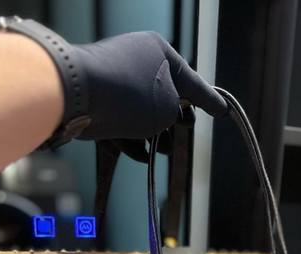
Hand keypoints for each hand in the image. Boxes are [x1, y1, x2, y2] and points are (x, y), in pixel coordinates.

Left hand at [72, 31, 225, 139]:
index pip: (193, 83)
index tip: (222, 111)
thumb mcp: (168, 108)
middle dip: (173, 123)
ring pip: (143, 113)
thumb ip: (176, 114)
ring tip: (160, 152)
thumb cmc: (131, 97)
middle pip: (165, 97)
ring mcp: (116, 78)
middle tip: (179, 136)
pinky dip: (131, 137)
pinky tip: (139, 155)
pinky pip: (122, 119)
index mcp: (159, 52)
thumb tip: (165, 117)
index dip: (209, 101)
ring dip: (153, 135)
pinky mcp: (99, 98)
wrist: (78, 95)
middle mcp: (137, 59)